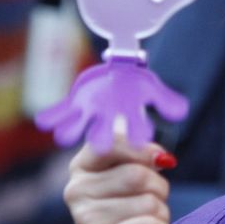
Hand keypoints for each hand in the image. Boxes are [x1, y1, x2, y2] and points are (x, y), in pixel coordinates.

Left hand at [36, 57, 188, 150]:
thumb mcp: (152, 90)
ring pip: (81, 128)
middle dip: (104, 139)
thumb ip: (165, 100)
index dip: (138, 136)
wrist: (116, 80)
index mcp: (128, 125)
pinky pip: (59, 113)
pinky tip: (44, 121)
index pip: (134, 136)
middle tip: (102, 143)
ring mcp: (89, 116)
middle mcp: (107, 126)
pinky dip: (52, 117)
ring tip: (63, 136)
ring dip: (73, 130)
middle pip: (106, 140)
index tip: (142, 141)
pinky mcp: (73, 105)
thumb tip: (180, 110)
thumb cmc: (136, 87)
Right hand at [64, 125, 172, 223]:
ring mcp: (86, 219)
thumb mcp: (134, 181)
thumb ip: (143, 157)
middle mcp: (76, 190)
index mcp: (82, 167)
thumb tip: (160, 156)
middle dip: (159, 191)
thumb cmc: (131, 218)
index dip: (144, 151)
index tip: (157, 162)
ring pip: (150, 203)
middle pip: (139, 175)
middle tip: (149, 207)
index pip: (115, 140)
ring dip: (161, 216)